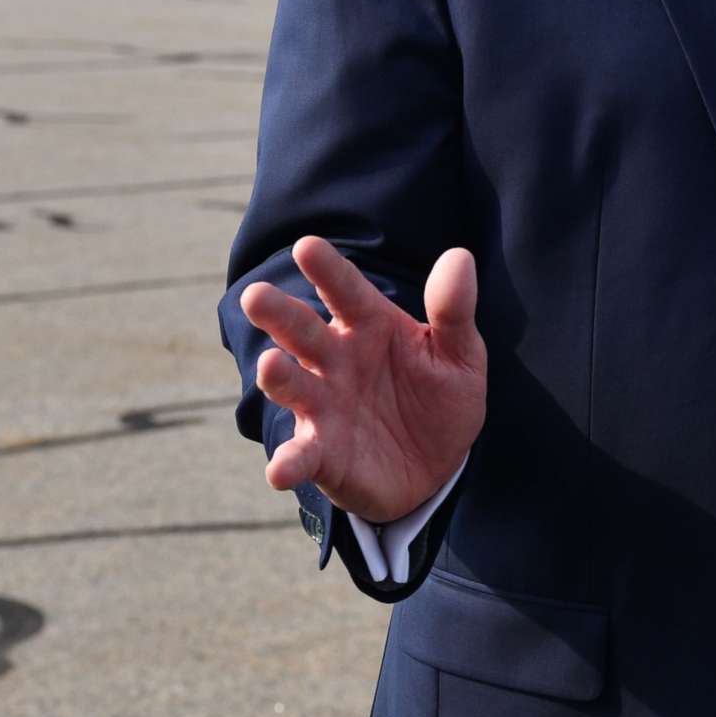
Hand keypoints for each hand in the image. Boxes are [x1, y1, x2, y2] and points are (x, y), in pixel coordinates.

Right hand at [242, 236, 486, 523]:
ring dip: (277, 377)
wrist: (440, 466)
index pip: (345, 290)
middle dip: (278, 313)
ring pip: (292, 385)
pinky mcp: (322, 454)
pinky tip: (280, 471)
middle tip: (256, 295)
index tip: (306, 245)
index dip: (327, 269)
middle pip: (302, 331)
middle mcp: (335, 360)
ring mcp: (323, 406)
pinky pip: (301, 456)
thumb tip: (460, 257)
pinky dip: (288, 462)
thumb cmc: (441, 397)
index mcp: (368, 325)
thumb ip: (454, 310)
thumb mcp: (459, 354)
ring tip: (269, 365)